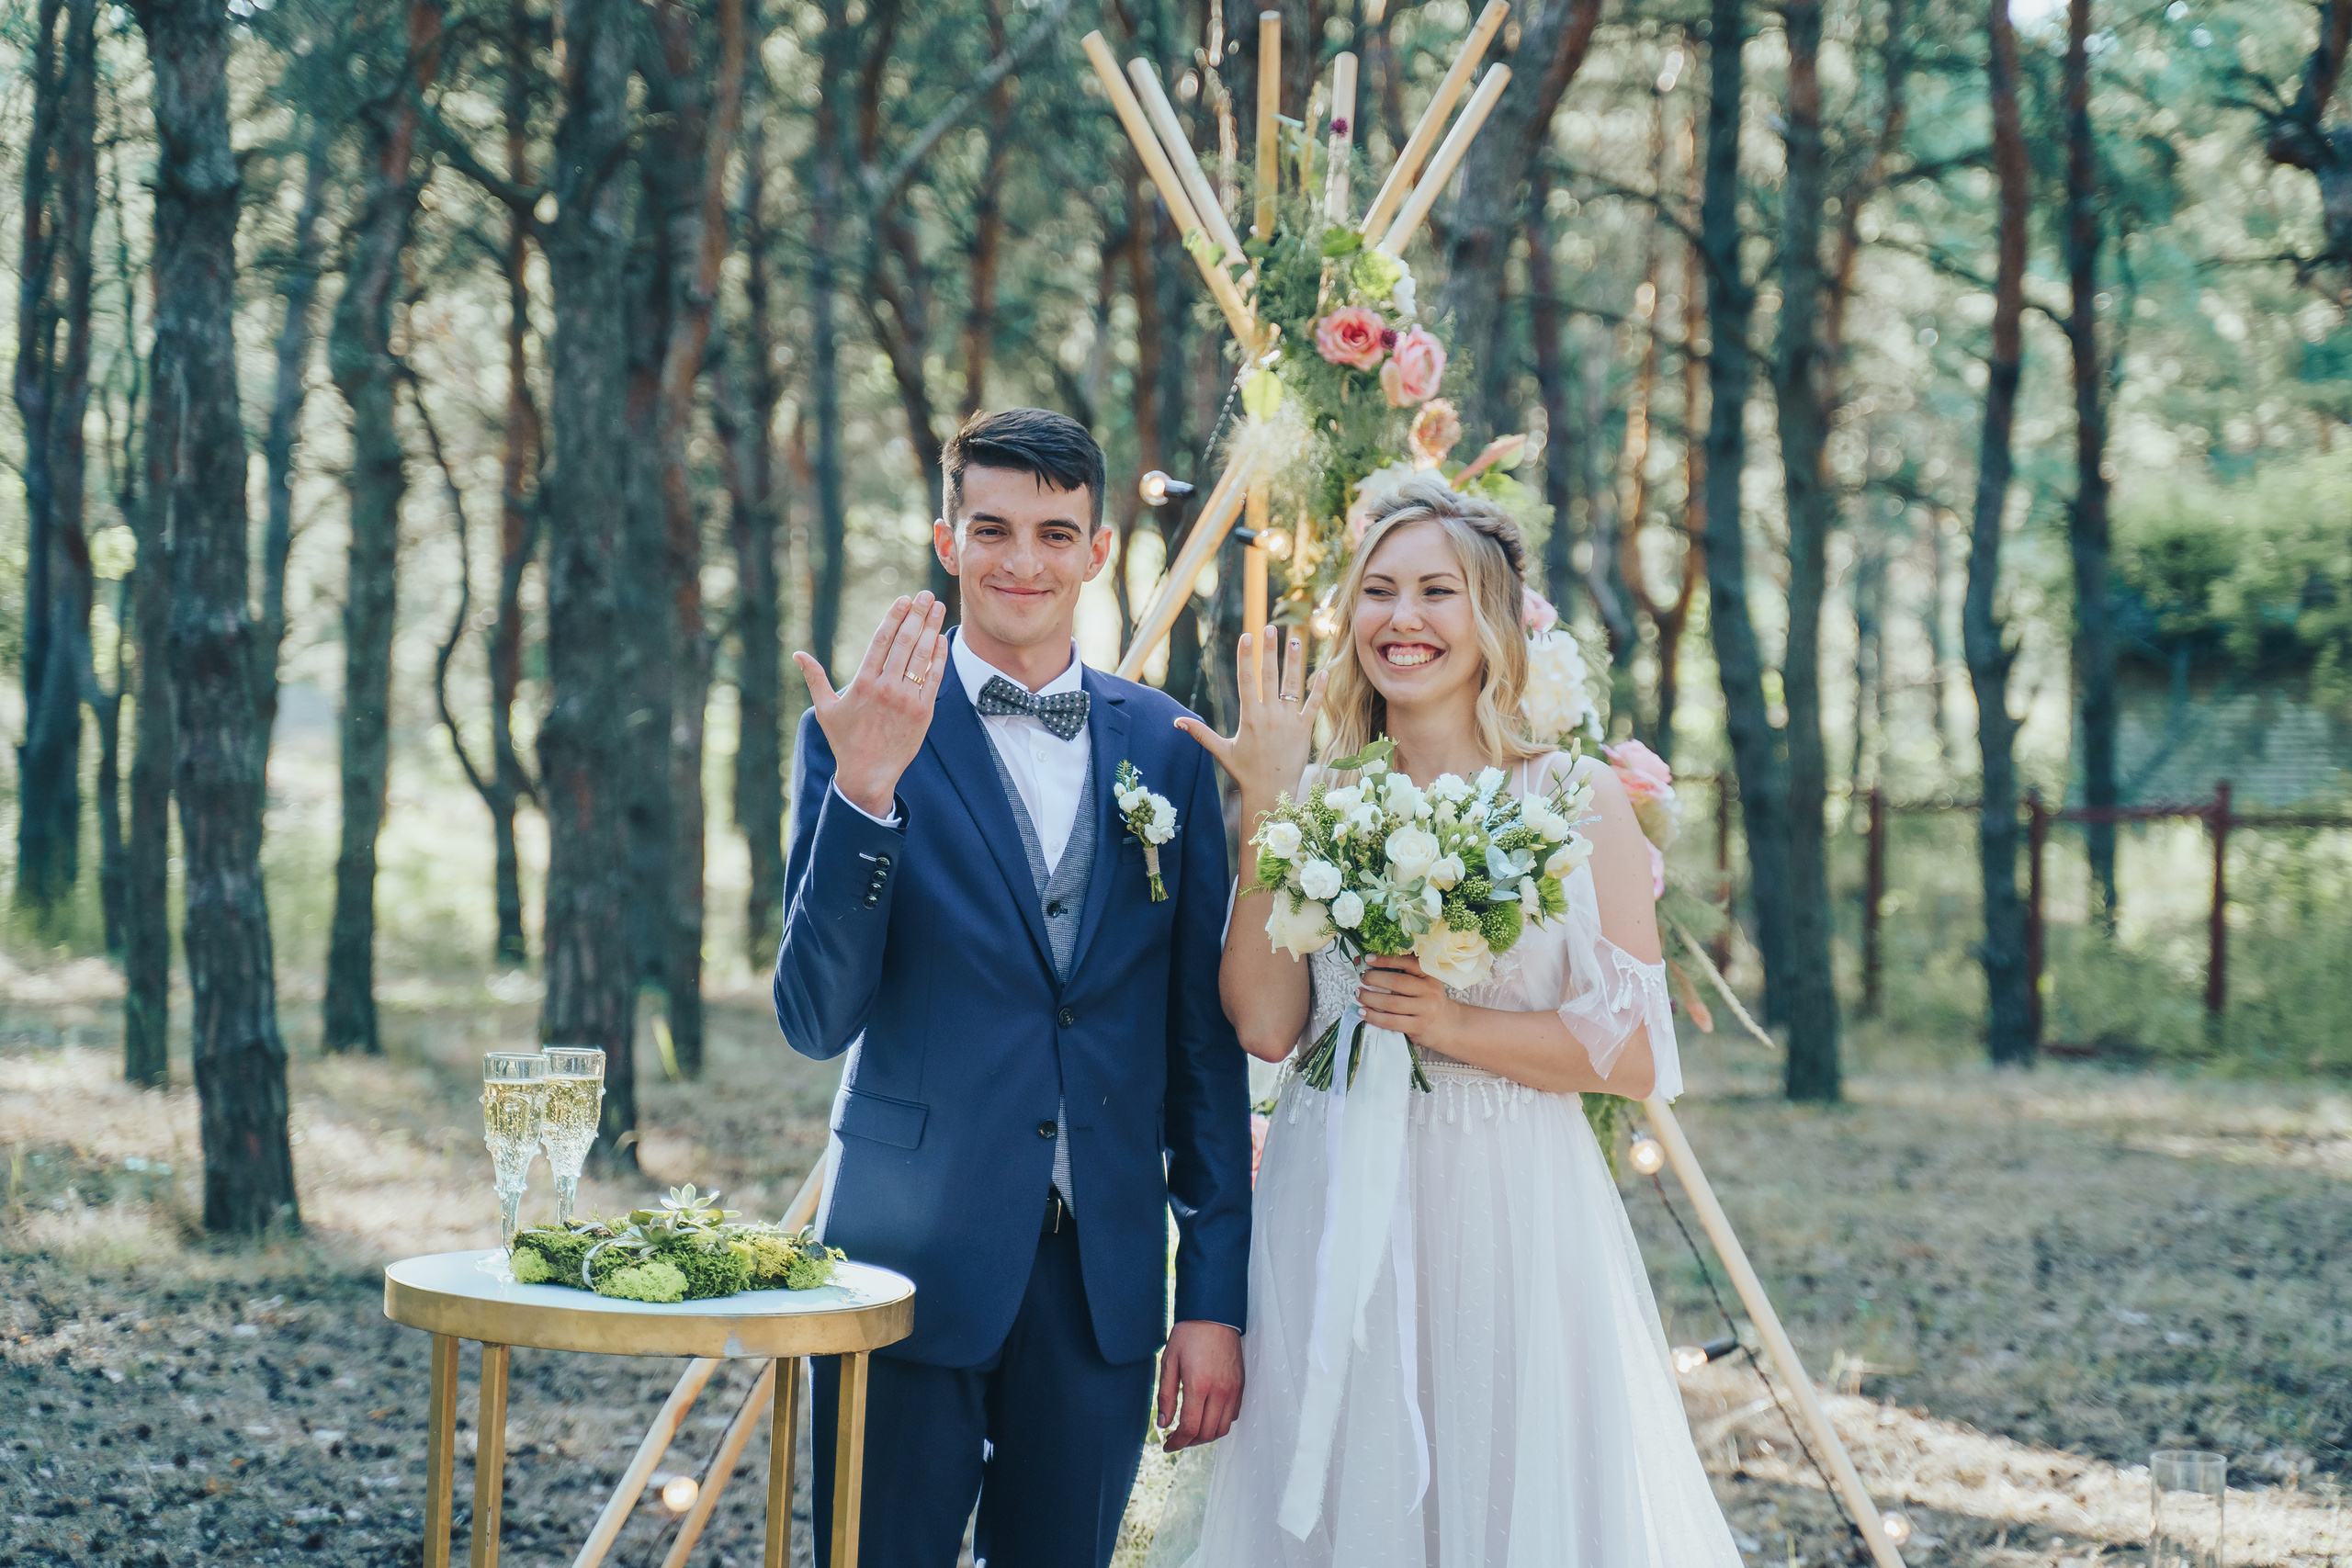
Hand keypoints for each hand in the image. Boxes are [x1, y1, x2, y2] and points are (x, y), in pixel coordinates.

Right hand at [793, 593, 947, 818]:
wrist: (868, 773)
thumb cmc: (844, 741)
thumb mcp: (825, 709)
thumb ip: (814, 678)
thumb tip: (798, 654)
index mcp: (862, 683)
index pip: (881, 640)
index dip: (893, 617)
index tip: (903, 600)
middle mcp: (885, 687)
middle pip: (904, 642)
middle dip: (917, 615)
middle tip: (926, 595)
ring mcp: (906, 699)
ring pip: (921, 656)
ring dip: (931, 629)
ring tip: (937, 608)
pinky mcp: (923, 712)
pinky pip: (933, 678)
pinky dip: (938, 657)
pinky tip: (941, 639)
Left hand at [1156, 1319, 1242, 1451]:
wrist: (1214, 1315)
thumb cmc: (1189, 1335)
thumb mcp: (1169, 1362)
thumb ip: (1167, 1396)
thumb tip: (1164, 1424)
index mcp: (1199, 1386)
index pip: (1190, 1428)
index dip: (1178, 1442)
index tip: (1168, 1445)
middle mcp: (1220, 1391)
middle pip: (1207, 1433)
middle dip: (1190, 1442)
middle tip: (1176, 1439)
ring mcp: (1233, 1389)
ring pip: (1222, 1428)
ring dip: (1206, 1435)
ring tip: (1191, 1431)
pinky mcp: (1240, 1386)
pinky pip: (1232, 1415)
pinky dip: (1219, 1423)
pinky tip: (1206, 1416)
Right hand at [1174, 624, 1326, 810]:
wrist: (1271, 792)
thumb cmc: (1244, 772)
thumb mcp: (1221, 750)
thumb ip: (1200, 733)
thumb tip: (1176, 722)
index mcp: (1249, 716)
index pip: (1246, 679)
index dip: (1247, 656)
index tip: (1248, 635)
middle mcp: (1269, 715)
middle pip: (1270, 675)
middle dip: (1270, 650)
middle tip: (1271, 627)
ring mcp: (1289, 721)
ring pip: (1292, 685)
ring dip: (1294, 661)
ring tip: (1295, 638)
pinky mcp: (1305, 730)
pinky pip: (1313, 705)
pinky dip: (1319, 688)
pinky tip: (1324, 670)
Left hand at [1358, 954, 1462, 1053]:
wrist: (1448, 1025)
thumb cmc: (1428, 1000)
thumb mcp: (1422, 983)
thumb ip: (1400, 973)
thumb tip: (1365, 961)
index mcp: (1430, 975)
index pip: (1407, 962)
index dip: (1386, 959)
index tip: (1368, 958)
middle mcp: (1430, 990)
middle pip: (1397, 982)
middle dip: (1374, 979)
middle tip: (1361, 978)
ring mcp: (1426, 1010)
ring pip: (1392, 1003)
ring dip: (1370, 998)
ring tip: (1358, 994)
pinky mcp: (1419, 1027)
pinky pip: (1392, 1021)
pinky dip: (1374, 1016)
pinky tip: (1363, 1012)